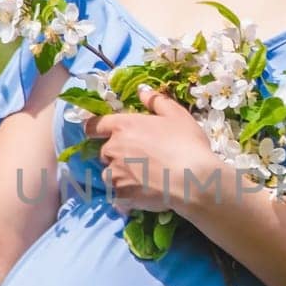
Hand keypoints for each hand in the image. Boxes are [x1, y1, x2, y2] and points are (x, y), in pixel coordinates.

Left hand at [81, 82, 212, 214]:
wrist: (192, 179)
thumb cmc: (186, 143)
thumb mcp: (177, 115)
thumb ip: (156, 101)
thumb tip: (141, 90)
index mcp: (123, 126)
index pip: (93, 126)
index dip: (95, 129)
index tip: (99, 133)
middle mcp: (113, 149)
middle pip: (105, 152)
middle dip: (117, 155)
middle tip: (138, 159)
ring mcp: (115, 174)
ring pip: (109, 174)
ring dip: (119, 176)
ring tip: (140, 180)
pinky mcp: (120, 195)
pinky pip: (117, 195)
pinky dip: (125, 195)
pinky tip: (141, 195)